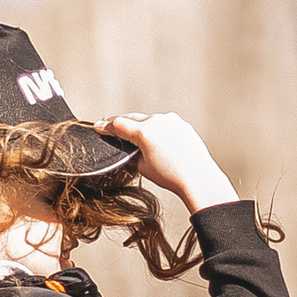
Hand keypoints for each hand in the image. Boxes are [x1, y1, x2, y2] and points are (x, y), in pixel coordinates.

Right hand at [100, 111, 239, 212]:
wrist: (198, 177)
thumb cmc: (172, 176)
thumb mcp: (143, 167)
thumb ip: (132, 153)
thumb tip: (131, 148)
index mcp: (144, 132)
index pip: (118, 124)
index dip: (105, 126)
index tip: (99, 126)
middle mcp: (157, 121)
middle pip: (132, 118)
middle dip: (121, 123)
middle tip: (111, 126)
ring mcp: (171, 121)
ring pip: (149, 120)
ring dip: (141, 125)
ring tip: (136, 136)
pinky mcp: (182, 125)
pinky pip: (164, 124)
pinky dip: (157, 129)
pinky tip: (157, 140)